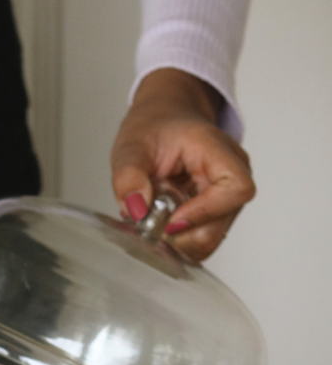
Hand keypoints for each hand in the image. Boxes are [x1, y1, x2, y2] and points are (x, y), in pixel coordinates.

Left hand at [111, 68, 254, 261]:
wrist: (163, 122)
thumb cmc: (153, 128)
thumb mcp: (131, 146)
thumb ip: (128, 176)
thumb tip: (135, 209)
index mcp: (216, 151)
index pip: (236, 188)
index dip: (206, 212)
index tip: (172, 220)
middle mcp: (230, 174)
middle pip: (223, 222)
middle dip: (185, 235)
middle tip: (151, 228)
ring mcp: (224, 197)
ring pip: (212, 237)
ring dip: (179, 241)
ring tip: (152, 224)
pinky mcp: (213, 213)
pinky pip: (200, 240)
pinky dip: (178, 243)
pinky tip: (159, 229)